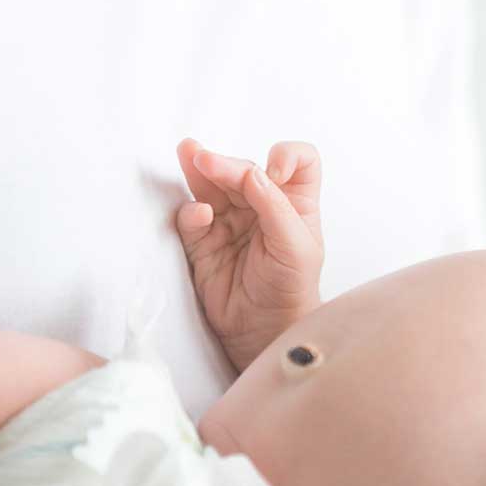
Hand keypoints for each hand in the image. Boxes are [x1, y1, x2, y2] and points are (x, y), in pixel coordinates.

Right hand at [174, 137, 323, 372]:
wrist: (262, 331)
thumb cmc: (291, 289)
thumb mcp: (296, 247)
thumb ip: (274, 207)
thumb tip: (252, 173)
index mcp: (294, 203)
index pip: (296, 162)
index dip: (286, 157)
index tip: (274, 172)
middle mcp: (262, 206)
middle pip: (244, 170)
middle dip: (228, 163)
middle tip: (207, 160)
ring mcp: (230, 221)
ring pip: (212, 185)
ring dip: (200, 169)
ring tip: (189, 154)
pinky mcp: (203, 241)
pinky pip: (192, 217)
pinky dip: (192, 212)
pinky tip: (199, 214)